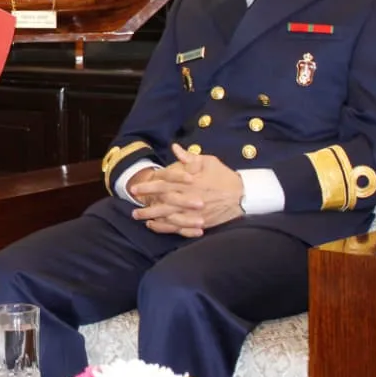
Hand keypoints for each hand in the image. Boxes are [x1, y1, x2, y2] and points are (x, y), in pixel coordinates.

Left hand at [131, 144, 245, 236]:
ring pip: (168, 217)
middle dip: (146, 206)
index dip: (148, 187)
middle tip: (133, 208)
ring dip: (152, 218)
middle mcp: (188, 198)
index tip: (135, 189)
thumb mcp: (208, 161)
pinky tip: (155, 227)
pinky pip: (178, 227)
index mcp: (189, 183)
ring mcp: (193, 212)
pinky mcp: (198, 222)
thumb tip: (175, 148)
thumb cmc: (223, 176)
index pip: (163, 185)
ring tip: (139, 219)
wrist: (242, 195)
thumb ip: (189, 157)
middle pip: (162, 203)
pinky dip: (165, 228)